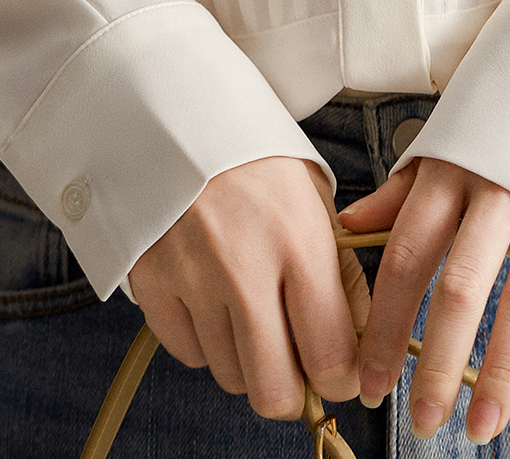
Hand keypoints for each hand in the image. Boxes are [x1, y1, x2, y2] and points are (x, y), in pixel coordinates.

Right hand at [126, 156, 367, 419]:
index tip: (344, 373)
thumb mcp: (316, 199)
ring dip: (251, 363)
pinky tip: (218, 303)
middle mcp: (246, 269)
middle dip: (294, 392)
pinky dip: (208, 344)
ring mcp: (193, 282)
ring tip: (258, 316)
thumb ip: (339, 270)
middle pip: (274, 390)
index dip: (344, 378)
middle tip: (300, 370)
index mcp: (300, 240)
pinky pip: (188, 354)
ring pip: (229, 376)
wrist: (180, 116)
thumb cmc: (259, 158)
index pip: (330, 353)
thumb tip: (357, 341)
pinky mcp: (152, 286)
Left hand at [339, 155, 509, 441]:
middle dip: (440, 361)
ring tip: (482, 426)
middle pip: (464, 285)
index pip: (409, 258)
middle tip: (422, 423)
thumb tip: (348, 227)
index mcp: (456, 168)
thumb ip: (405, 186)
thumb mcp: (452, 129)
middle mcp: (504, 185)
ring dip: (505, 367)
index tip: (370, 383)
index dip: (386, 325)